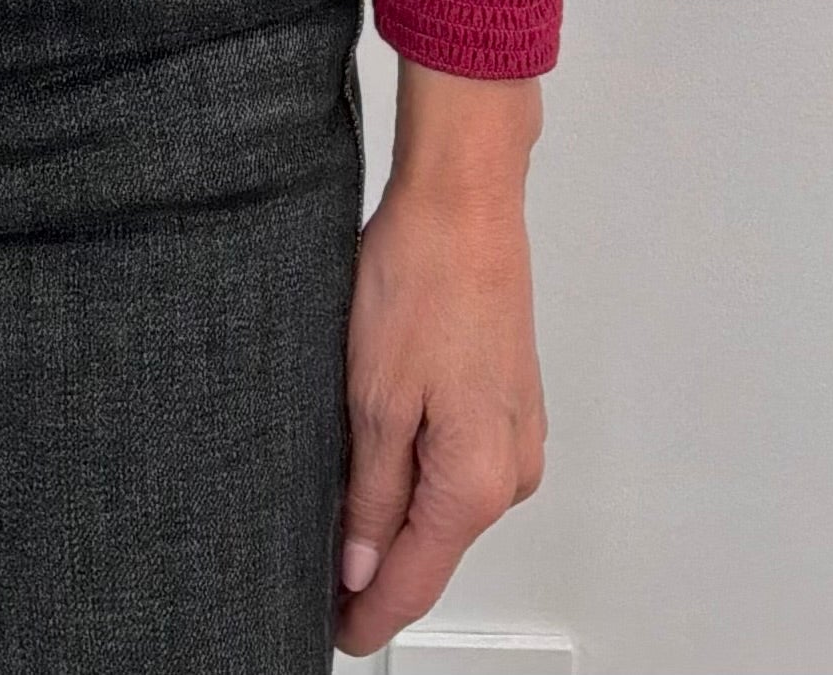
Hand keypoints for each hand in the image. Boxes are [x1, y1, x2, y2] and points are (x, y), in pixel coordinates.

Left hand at [333, 62, 547, 656]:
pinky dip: (419, 471)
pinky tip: (379, 452)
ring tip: (336, 501)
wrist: (464, 201)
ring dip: (395, 511)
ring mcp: (517, 437)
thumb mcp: (373, 398)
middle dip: (376, 563)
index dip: (366, 613)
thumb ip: (370, 494)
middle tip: (316, 572)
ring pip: (444, 504)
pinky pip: (458, 464)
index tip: (332, 632)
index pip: (414, 582)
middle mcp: (511, 471)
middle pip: (431, 547)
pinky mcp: (509, 405)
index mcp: (475, 482)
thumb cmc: (423, 279)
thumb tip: (361, 564)